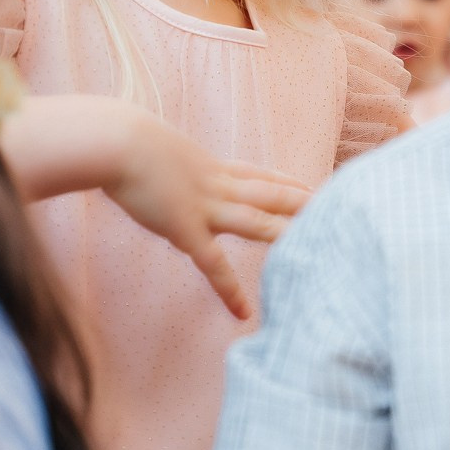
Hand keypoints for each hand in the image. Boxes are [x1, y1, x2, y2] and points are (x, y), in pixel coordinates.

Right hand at [104, 112, 310, 320]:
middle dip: (302, 203)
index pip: (255, 173)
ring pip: (258, 222)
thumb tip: (146, 162)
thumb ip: (157, 158)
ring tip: (317, 247)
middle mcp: (214, 185)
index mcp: (206, 165)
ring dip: (287, 234)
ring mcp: (204, 207)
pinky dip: (229, 290)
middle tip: (336, 210)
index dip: (282, 180)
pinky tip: (243, 312)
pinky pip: (214, 266)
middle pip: (269, 193)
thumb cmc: (116, 138)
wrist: (113, 142)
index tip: (305, 185)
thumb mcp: (148, 143)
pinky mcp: (186, 230)